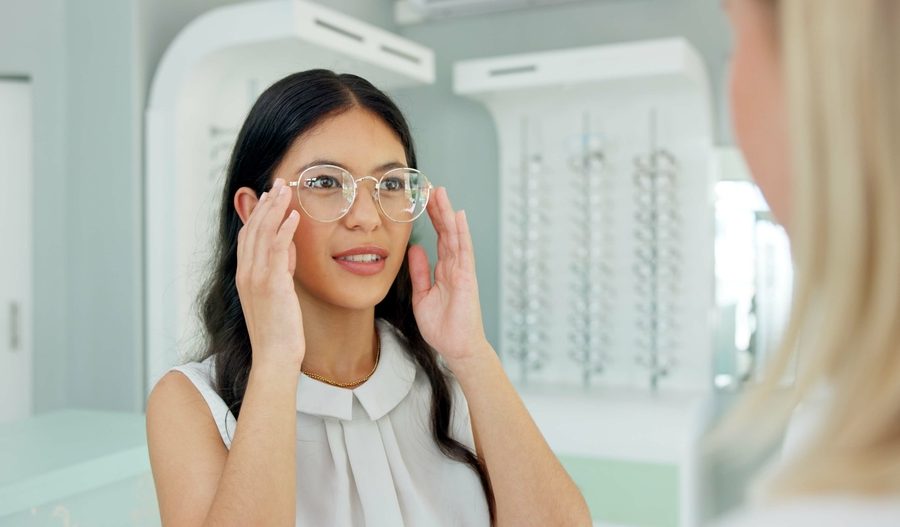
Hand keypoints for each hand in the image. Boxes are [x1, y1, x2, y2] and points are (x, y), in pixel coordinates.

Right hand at [235, 178, 304, 375]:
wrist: (275, 356)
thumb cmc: (279, 330)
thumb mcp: (278, 293)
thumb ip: (281, 269)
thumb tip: (290, 248)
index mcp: (245, 276)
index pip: (248, 236)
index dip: (258, 213)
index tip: (270, 195)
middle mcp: (246, 273)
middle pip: (254, 229)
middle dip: (267, 203)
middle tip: (278, 183)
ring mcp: (256, 278)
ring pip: (263, 234)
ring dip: (275, 209)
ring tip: (286, 190)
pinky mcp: (271, 284)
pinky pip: (277, 249)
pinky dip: (284, 229)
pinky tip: (294, 215)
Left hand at [408, 187, 489, 367]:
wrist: (456, 347)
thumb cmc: (442, 326)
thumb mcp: (422, 295)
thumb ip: (420, 272)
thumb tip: (414, 249)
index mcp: (443, 270)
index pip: (437, 238)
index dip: (431, 219)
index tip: (423, 200)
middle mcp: (454, 266)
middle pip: (445, 231)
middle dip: (438, 209)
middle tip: (430, 187)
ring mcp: (462, 270)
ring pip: (454, 235)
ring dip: (447, 214)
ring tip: (440, 193)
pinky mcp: (466, 277)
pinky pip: (463, 250)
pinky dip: (461, 233)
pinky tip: (457, 216)